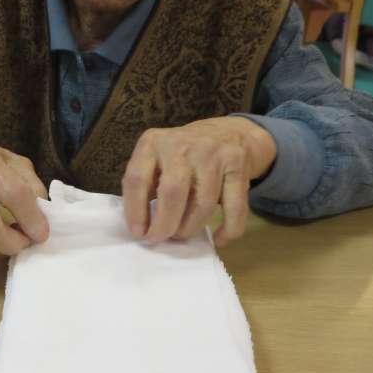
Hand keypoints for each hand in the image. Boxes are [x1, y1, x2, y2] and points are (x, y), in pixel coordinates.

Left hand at [121, 117, 276, 245]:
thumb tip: (142, 227)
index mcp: (152, 143)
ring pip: (203, 204)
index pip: (137, 179)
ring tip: (182, 234)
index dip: (135, 211)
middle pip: (172, 193)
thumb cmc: (183, 154)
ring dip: (191, 228)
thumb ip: (146, 184)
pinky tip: (218, 239)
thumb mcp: (156, 158)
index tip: (138, 233)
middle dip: (164, 225)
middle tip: (160, 239)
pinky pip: (235, 208)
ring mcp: (212, 155)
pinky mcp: (238, 167)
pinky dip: (228, 229)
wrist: (227, 133)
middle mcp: (181, 146)